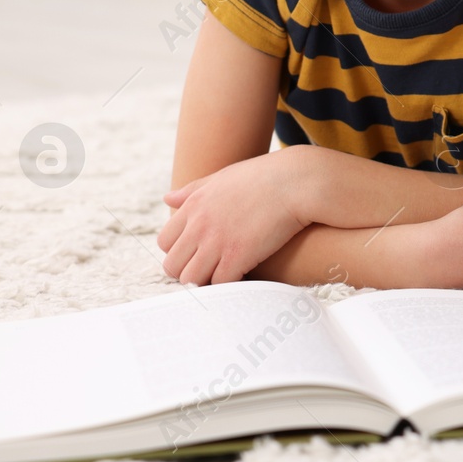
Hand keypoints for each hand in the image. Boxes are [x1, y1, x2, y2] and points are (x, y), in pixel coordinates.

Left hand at [158, 153, 308, 285]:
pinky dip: (228, 284)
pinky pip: (219, 283)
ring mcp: (217, 241)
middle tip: (209, 270)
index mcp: (193, 205)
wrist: (297, 182)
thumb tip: (167, 198)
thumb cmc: (265, 177)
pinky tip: (242, 277)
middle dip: (188, 271)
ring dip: (205, 282)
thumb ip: (193, 190)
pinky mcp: (237, 256)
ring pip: (192, 279)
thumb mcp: (223, 177)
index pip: (165, 241)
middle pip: (173, 266)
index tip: (197, 254)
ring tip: (224, 276)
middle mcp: (199, 224)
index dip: (179, 252)